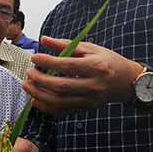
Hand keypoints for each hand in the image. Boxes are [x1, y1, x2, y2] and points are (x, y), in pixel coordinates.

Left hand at [23, 36, 143, 114]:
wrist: (125, 81)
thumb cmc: (107, 61)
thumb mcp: (90, 48)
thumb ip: (65, 44)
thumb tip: (44, 40)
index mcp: (96, 67)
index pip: (67, 66)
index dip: (48, 62)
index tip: (34, 58)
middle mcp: (94, 85)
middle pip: (62, 86)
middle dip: (40, 80)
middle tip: (28, 72)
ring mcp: (90, 100)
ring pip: (60, 101)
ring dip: (40, 94)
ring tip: (27, 86)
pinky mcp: (86, 108)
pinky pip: (63, 111)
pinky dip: (47, 107)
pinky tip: (36, 99)